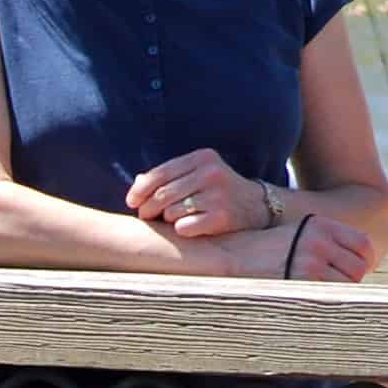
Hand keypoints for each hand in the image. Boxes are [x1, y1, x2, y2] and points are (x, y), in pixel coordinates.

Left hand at [128, 150, 268, 239]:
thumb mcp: (197, 175)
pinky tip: (190, 227)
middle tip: (146, 216)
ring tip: (175, 219)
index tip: (131, 202)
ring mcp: (217, 195)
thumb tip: (137, 183)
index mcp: (202, 157)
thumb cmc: (217, 191)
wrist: (256, 206)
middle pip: (162, 194)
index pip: (160, 173)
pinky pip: (185, 228)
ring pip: (172, 212)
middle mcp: (211, 173)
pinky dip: (182, 230)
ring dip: (167, 219)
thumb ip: (169, 177)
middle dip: (148, 208)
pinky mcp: (221, 217)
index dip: (140, 190)